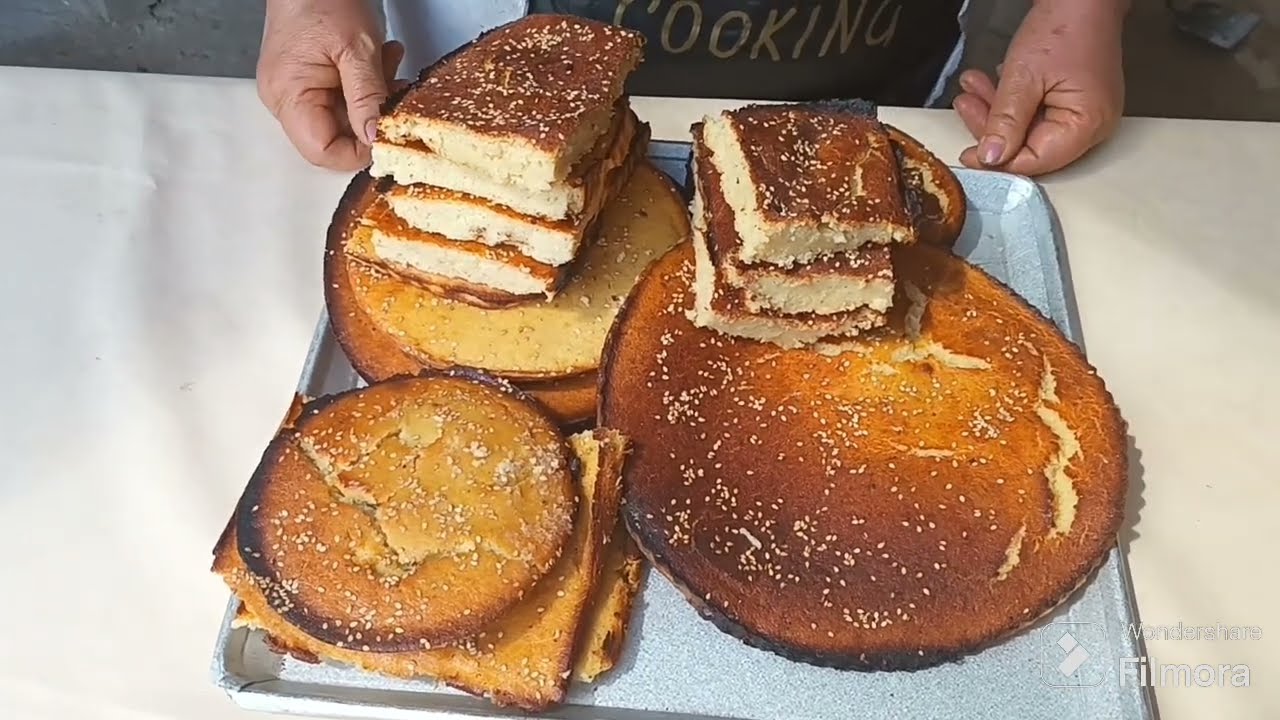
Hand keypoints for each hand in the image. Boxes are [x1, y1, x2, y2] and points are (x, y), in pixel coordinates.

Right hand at [258, 0, 405, 170]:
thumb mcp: (357, 49)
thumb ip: (368, 98)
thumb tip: (376, 138)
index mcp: (288, 95)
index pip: (322, 152)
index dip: (359, 151)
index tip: (388, 134)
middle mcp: (286, 99)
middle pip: (335, 138)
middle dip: (370, 118)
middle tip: (393, 91)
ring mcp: (297, 89)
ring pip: (345, 118)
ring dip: (373, 97)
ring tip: (385, 64)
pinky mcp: (310, 79)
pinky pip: (343, 98)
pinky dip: (367, 85)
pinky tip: (378, 61)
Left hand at [952, 0, 1126, 175]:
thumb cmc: (1063, 27)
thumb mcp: (1023, 77)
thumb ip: (1005, 121)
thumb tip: (991, 157)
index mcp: (1087, 125)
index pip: (1036, 161)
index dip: (999, 160)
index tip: (969, 154)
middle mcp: (1091, 126)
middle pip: (1030, 146)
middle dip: (992, 126)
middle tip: (965, 105)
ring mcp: (1083, 113)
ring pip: (1028, 128)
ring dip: (995, 110)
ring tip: (970, 88)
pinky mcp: (1072, 101)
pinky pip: (1036, 113)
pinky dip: (1010, 101)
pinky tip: (989, 83)